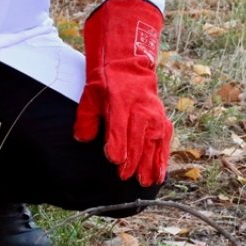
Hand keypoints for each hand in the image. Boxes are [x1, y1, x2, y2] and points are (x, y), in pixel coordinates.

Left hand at [73, 0, 172, 186]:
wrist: (129, 64)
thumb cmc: (106, 80)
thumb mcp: (90, 92)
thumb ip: (86, 116)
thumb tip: (82, 138)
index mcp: (120, 100)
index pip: (120, 126)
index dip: (117, 144)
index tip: (114, 160)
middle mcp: (140, 108)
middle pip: (137, 138)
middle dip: (132, 160)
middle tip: (125, 177)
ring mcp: (153, 114)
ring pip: (152, 142)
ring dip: (149, 163)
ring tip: (144, 182)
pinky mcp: (161, 120)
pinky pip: (164, 141)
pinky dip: (162, 158)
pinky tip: (159, 174)